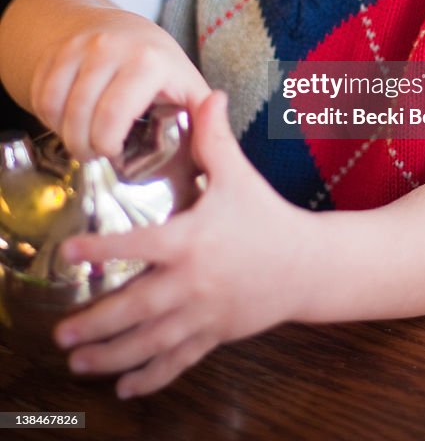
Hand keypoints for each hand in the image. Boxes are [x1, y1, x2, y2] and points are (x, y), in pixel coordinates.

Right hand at [31, 9, 210, 158]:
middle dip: (84, 147)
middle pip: (80, 117)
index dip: (107, 145)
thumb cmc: (160, 68)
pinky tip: (68, 121)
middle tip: (95, 155)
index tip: (114, 154)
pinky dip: (49, 117)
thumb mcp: (188, 86)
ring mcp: (79, 47)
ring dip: (65, 133)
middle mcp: (111, 47)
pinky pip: (40, 96)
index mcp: (149, 61)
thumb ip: (205, 113)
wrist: (120, 29)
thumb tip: (217, 121)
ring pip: (55, 107)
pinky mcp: (56, 51)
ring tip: (83, 140)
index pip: (113, 116)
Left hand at [54, 91, 309, 397]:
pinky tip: (124, 386)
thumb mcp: (239, 175)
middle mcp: (193, 281)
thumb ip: (216, 138)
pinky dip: (150, 378)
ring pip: (150, 341)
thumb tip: (209, 93)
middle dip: (96, 323)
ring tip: (79, 363)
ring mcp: (203, 314)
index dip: (102, 250)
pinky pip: (177, 361)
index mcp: (192, 240)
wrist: (307, 264)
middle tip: (61, 333)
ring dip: (111, 356)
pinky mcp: (214, 335)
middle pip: (136, 307)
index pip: (139, 246)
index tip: (69, 253)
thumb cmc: (267, 216)